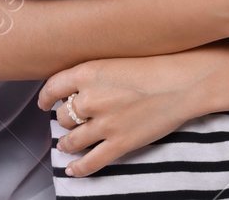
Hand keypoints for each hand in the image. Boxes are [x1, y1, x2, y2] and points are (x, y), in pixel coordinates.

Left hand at [36, 45, 228, 177]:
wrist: (183, 82)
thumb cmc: (154, 65)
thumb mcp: (114, 59)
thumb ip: (92, 74)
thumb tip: (74, 90)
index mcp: (88, 72)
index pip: (52, 88)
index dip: (45, 98)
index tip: (44, 104)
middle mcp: (91, 98)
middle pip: (64, 116)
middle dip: (64, 120)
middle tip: (68, 121)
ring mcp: (105, 123)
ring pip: (72, 139)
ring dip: (66, 143)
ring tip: (65, 144)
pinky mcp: (120, 143)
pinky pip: (91, 161)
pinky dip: (78, 168)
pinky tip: (72, 169)